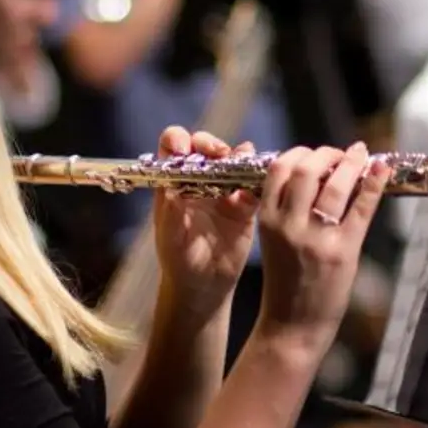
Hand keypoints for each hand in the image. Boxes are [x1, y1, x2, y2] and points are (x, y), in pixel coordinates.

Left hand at [152, 127, 258, 318]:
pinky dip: (259, 178)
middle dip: (211, 143)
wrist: (204, 286)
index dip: (179, 141)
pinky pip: (255, 184)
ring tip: (243, 161)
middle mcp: (199, 180)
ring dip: (239, 156)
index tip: (185, 149)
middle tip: (219, 153)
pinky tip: (258, 183)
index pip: (173, 147)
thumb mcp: (170, 240)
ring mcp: (224, 191)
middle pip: (205, 146)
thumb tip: (170, 188)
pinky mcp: (245, 206)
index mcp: (175, 183)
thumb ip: (169, 214)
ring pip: (233, 160)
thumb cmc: (179, 262)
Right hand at [253, 143, 388, 357]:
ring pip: (335, 185)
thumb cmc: (285, 283)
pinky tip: (382, 169)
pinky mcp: (343, 251)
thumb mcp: (275, 240)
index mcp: (268, 220)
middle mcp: (289, 225)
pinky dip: (374, 183)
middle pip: (306, 169)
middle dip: (326, 154)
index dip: (299, 153)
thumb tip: (319, 176)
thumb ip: (288, 210)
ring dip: (351, 163)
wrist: (292, 327)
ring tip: (360, 156)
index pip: (279, 169)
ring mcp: (317, 238)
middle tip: (340, 154)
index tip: (314, 155)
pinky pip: (362, 208)